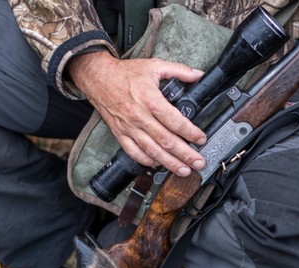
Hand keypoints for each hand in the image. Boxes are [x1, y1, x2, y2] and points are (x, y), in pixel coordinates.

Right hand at [67, 51, 205, 176]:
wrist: (97, 77)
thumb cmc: (125, 73)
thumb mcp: (155, 65)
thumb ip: (179, 70)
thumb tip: (199, 74)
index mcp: (150, 100)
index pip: (175, 121)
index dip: (190, 132)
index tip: (201, 139)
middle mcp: (140, 117)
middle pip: (166, 141)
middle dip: (185, 154)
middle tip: (199, 163)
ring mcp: (129, 128)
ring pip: (152, 151)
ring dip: (170, 163)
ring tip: (184, 170)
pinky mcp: (120, 134)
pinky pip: (134, 152)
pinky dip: (147, 161)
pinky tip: (159, 164)